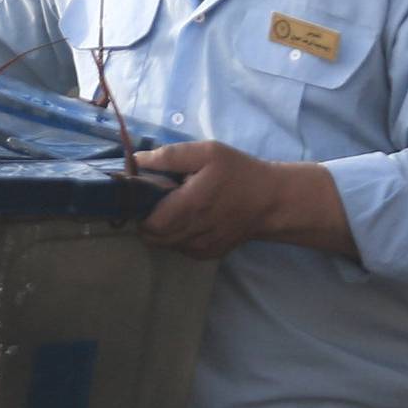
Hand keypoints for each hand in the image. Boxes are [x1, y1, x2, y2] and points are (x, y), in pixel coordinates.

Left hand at [135, 143, 356, 259]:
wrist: (272, 201)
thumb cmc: (239, 173)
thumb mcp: (207, 153)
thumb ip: (170, 156)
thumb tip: (135, 162)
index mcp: (190, 206)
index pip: (148, 223)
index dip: (140, 210)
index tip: (144, 195)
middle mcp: (193, 233)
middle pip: (152, 237)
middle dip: (147, 219)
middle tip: (158, 200)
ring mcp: (200, 248)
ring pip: (164, 244)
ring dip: (162, 229)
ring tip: (176, 208)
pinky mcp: (207, 254)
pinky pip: (179, 248)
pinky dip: (177, 235)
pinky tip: (190, 218)